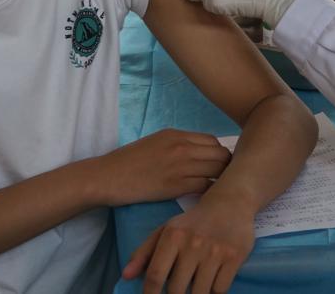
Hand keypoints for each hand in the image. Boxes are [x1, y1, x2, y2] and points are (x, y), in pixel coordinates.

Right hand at [97, 129, 230, 205]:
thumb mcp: (155, 142)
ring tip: (217, 191)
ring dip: (221, 181)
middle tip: (221, 181)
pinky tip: (205, 199)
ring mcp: (180, 165)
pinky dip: (209, 193)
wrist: (107, 176)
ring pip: (218, 171)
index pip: (213, 141)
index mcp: (176, 134)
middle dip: (226, 168)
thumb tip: (198, 155)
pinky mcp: (176, 185)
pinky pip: (206, 187)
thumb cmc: (128, 162)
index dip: (219, 155)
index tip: (216, 167)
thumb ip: (177, 145)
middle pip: (221, 155)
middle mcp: (182, 146)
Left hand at [123, 191, 255, 293]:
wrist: (230, 202)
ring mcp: (215, 251)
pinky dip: (215, 292)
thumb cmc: (194, 221)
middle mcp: (192, 243)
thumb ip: (144, 253)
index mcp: (172, 235)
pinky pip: (220, 290)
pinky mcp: (234, 257)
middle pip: (176, 289)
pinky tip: (212, 282)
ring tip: (195, 285)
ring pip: (199, 293)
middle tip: (178, 290)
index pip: (155, 275)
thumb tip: (126, 276)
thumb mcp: (167, 230)